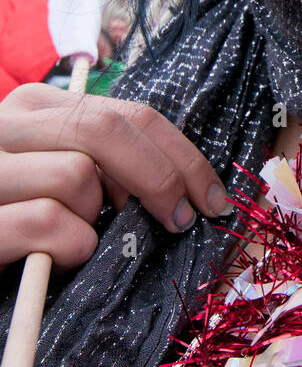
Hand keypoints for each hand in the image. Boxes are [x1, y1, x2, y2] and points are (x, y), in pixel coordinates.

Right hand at [0, 83, 231, 273]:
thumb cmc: (15, 216)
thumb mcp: (56, 173)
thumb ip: (103, 161)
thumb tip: (181, 184)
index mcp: (34, 106)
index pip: (128, 113)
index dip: (182, 155)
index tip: (215, 198)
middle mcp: (5, 125)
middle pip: (110, 131)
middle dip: (162, 178)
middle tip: (181, 221)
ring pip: (78, 176)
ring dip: (96, 222)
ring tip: (76, 242)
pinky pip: (47, 223)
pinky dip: (69, 248)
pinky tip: (57, 259)